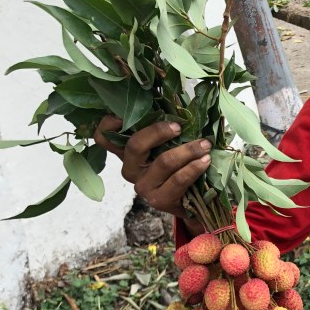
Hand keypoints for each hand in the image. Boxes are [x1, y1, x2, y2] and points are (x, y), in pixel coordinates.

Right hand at [93, 116, 210, 220]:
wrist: (191, 203)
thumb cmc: (177, 167)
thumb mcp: (167, 147)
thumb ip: (163, 132)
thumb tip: (177, 106)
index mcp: (127, 153)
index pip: (104, 138)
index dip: (108, 124)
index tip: (123, 114)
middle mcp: (130, 170)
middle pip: (135, 145)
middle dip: (159, 131)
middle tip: (179, 127)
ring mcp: (143, 186)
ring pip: (163, 162)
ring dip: (188, 150)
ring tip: (205, 145)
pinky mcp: (159, 200)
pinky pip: (178, 179)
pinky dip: (194, 167)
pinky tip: (205, 161)